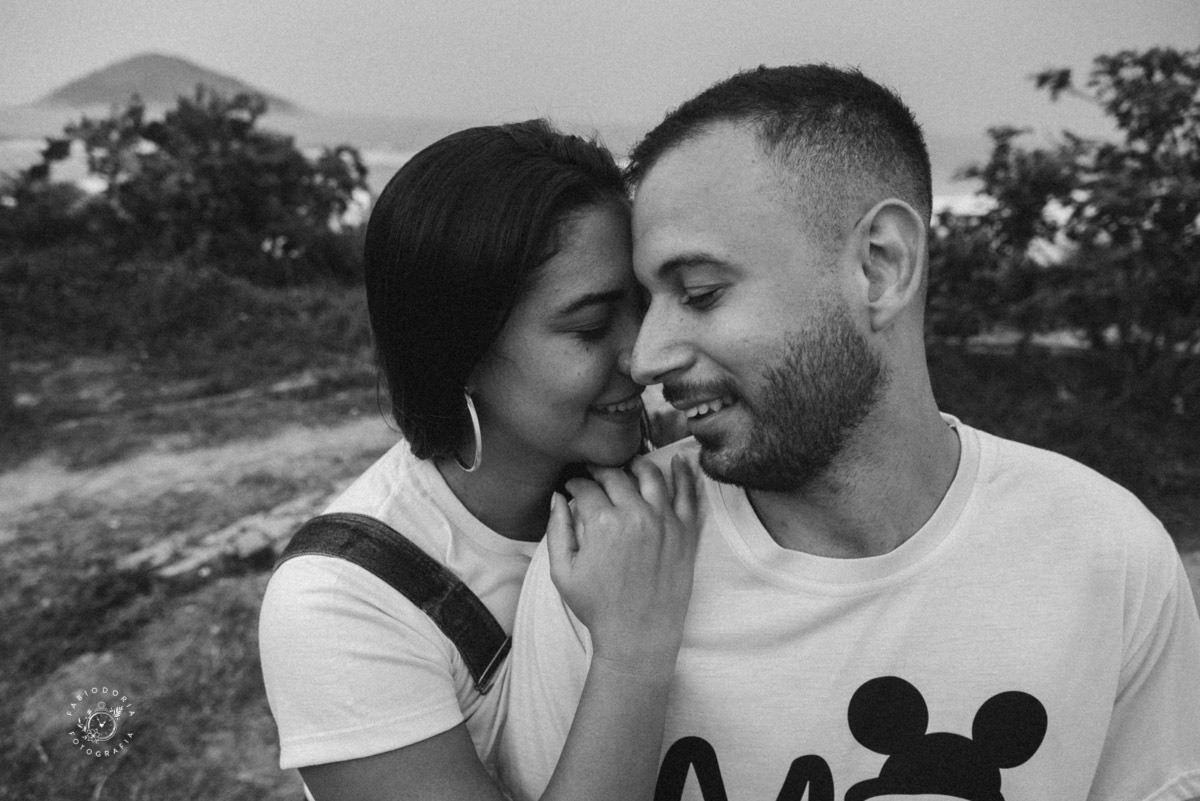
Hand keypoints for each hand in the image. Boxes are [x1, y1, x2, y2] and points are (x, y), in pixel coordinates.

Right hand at [547, 455, 698, 675]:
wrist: (638, 636)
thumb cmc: (598, 608)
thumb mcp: (563, 572)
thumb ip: (557, 530)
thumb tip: (557, 498)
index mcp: (603, 523)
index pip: (586, 488)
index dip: (575, 483)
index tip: (572, 486)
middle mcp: (635, 515)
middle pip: (616, 476)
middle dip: (601, 470)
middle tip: (595, 473)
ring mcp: (665, 521)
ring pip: (651, 475)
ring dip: (636, 465)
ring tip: (628, 465)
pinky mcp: (686, 532)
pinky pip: (688, 493)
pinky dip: (684, 473)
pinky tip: (680, 460)